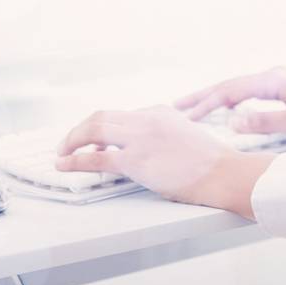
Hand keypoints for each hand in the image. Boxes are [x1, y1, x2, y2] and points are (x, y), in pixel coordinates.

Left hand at [55, 105, 272, 214]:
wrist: (224, 172)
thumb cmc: (211, 162)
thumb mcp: (186, 134)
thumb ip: (164, 134)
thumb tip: (147, 148)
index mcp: (159, 112)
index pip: (122, 116)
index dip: (103, 129)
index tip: (94, 140)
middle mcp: (146, 119)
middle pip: (101, 116)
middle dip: (80, 129)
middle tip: (68, 143)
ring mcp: (140, 138)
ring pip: (93, 130)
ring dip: (72, 140)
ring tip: (61, 153)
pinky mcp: (135, 161)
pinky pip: (96, 158)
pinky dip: (75, 160)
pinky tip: (64, 164)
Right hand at [175, 66, 285, 139]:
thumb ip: (263, 122)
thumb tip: (230, 122)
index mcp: (272, 80)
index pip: (229, 91)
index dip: (204, 104)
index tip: (183, 116)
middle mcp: (272, 75)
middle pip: (228, 85)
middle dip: (202, 97)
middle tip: (174, 107)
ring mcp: (278, 79)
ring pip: (237, 88)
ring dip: (214, 97)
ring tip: (191, 107)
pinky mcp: (283, 87)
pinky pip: (248, 92)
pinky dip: (230, 99)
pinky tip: (225, 109)